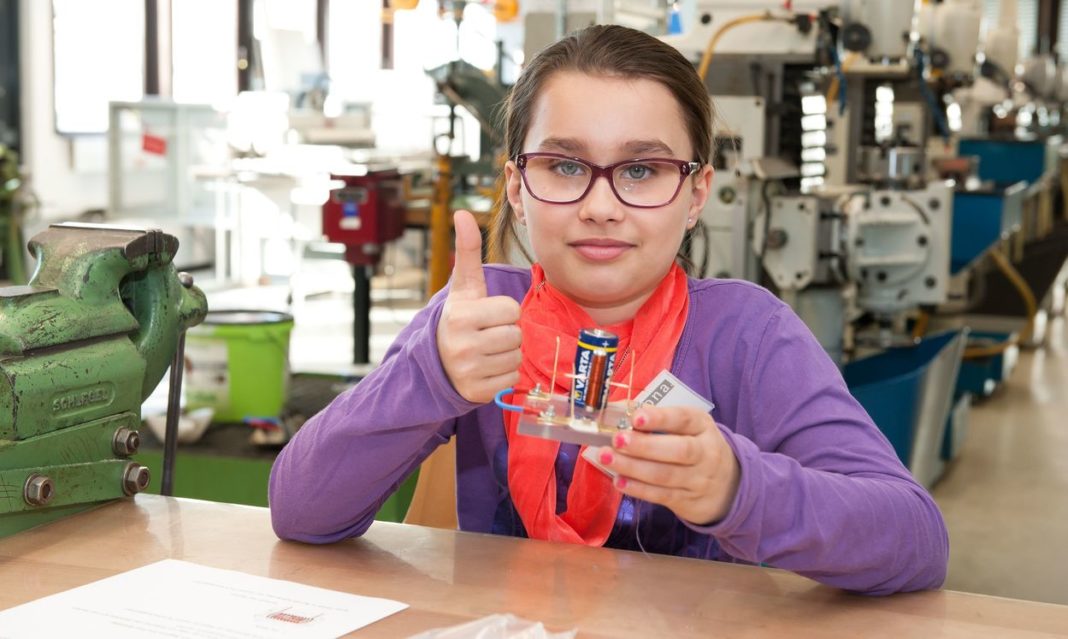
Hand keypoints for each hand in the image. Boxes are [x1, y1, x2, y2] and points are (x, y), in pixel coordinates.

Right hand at [437, 210, 522, 402]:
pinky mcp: (477, 392)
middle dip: (506, 333)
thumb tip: (462, 213)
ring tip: (486, 351)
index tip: (486, 315)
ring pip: (516, 358)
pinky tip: (486, 369)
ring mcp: (469, 370)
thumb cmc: (459, 319)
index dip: (504, 312)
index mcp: (461, 315)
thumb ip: (467, 251)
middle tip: (486, 334)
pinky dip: (503, 375)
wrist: (436, 362)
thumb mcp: (463, 287)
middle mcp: (462, 344)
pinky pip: (511, 379)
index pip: (511, 310)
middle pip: (515, 335)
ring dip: (506, 355)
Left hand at [598, 406, 739, 525]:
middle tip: (617, 440)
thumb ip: (656, 419)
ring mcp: (698, 480)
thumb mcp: (686, 428)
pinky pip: (661, 495)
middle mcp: (705, 452)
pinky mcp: (688, 501)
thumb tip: (616, 411)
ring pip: (665, 475)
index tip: (636, 417)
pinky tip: (618, 481)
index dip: (660, 418)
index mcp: (702, 426)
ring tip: (606, 458)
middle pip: (678, 450)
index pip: (684, 419)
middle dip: (644, 446)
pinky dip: (638, 489)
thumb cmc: (695, 447)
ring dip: (632, 467)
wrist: (727, 486)